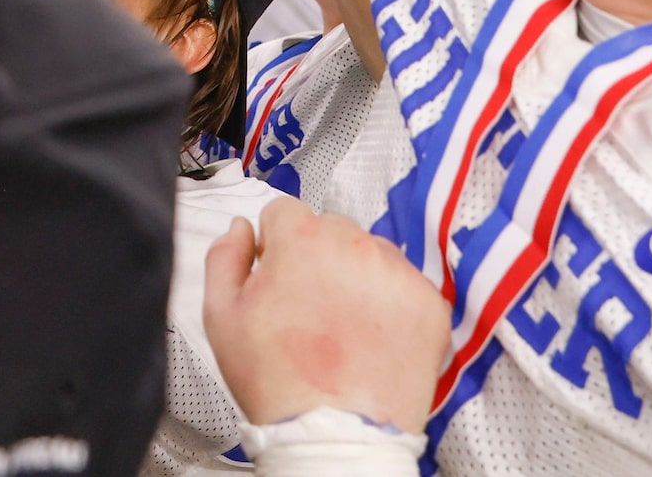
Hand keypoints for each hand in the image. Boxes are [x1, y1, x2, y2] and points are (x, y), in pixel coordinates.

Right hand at [204, 200, 446, 435]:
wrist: (335, 438)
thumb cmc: (277, 381)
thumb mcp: (221, 315)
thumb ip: (224, 257)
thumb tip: (241, 229)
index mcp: (302, 237)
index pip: (284, 213)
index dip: (276, 247)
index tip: (279, 280)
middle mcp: (355, 245)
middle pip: (331, 229)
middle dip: (318, 259)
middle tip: (311, 310)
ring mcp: (398, 275)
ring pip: (371, 254)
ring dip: (357, 277)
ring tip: (345, 328)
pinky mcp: (430, 306)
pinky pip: (407, 286)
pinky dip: (392, 306)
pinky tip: (373, 339)